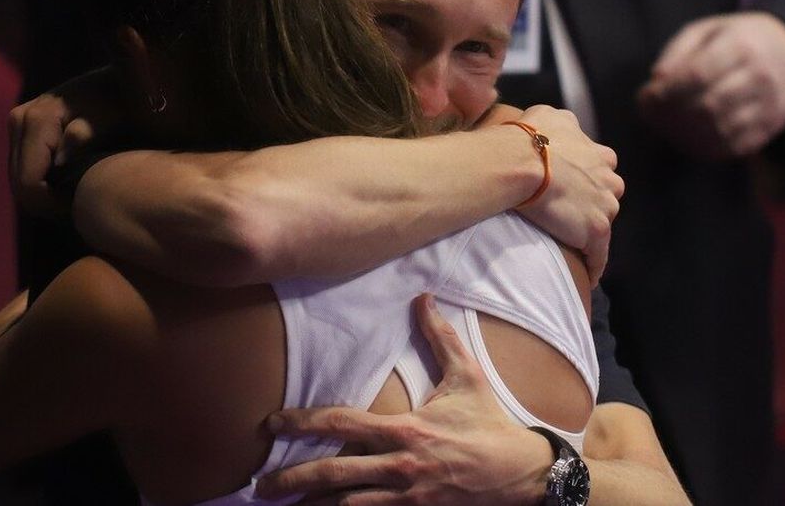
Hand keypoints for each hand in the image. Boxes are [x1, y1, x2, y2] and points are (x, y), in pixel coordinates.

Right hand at [8, 67, 123, 216]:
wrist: (122, 80)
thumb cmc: (122, 103)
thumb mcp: (111, 118)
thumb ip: (86, 136)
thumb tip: (59, 161)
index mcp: (36, 119)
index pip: (28, 183)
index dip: (52, 205)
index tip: (83, 205)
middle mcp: (20, 119)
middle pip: (20, 184)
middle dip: (48, 203)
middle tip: (83, 205)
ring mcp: (19, 123)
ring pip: (21, 179)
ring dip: (47, 194)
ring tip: (80, 193)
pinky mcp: (24, 129)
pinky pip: (26, 168)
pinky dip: (45, 182)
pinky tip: (71, 182)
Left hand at [257, 294, 552, 505]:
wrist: (523, 473)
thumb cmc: (489, 424)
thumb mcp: (467, 377)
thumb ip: (440, 338)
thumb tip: (424, 298)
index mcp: (405, 429)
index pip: (342, 423)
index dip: (303, 422)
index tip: (274, 423)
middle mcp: (400, 465)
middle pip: (333, 473)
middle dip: (292, 480)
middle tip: (261, 486)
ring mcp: (407, 497)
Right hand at [512, 105, 622, 286]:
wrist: (521, 161)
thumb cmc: (527, 137)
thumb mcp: (546, 114)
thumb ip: (560, 122)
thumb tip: (552, 123)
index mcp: (599, 152)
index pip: (601, 166)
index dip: (586, 175)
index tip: (570, 184)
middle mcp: (609, 176)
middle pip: (608, 193)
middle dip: (594, 201)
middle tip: (568, 212)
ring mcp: (605, 204)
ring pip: (604, 221)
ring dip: (591, 230)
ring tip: (572, 243)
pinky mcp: (596, 230)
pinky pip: (598, 255)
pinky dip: (594, 265)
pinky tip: (586, 276)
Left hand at [638, 11, 784, 160]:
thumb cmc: (737, 40)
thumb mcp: (708, 30)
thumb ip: (678, 50)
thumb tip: (657, 77)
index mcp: (742, 46)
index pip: (698, 75)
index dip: (667, 90)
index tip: (647, 95)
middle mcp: (760, 78)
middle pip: (708, 106)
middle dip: (672, 114)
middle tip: (651, 114)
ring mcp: (769, 106)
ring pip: (719, 130)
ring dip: (684, 133)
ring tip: (665, 126)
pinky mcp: (771, 128)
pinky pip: (733, 147)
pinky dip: (704, 147)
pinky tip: (687, 138)